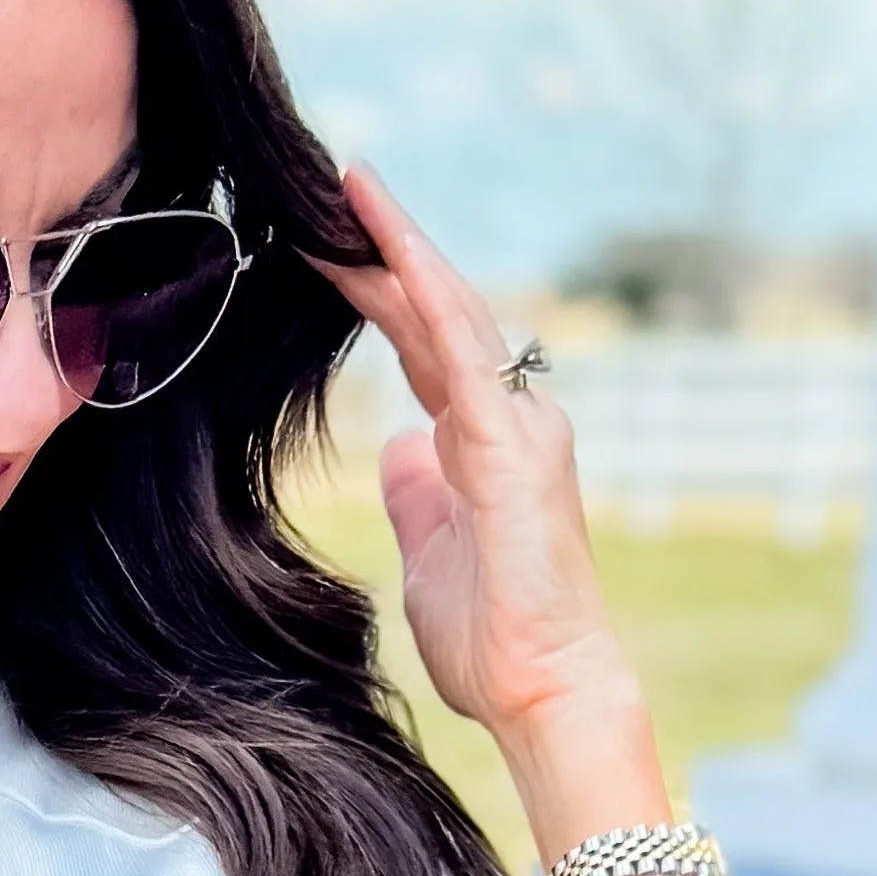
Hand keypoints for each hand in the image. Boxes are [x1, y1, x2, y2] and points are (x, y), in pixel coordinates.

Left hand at [311, 164, 644, 776]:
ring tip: (354, 188)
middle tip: (334, 185)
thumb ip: (416, 497)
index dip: (379, 296)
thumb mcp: (428, 557)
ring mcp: (518, 428)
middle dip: (386, 249)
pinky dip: (428, 299)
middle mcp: (510, 420)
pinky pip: (464, 357)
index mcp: (484, 443)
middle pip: (438, 314)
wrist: (544, 690)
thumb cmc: (495, 641)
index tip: (332, 247)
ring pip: (452, 315)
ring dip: (402, 248)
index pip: (424, 348)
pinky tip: (393, 252)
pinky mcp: (512, 450)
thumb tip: (397, 450)